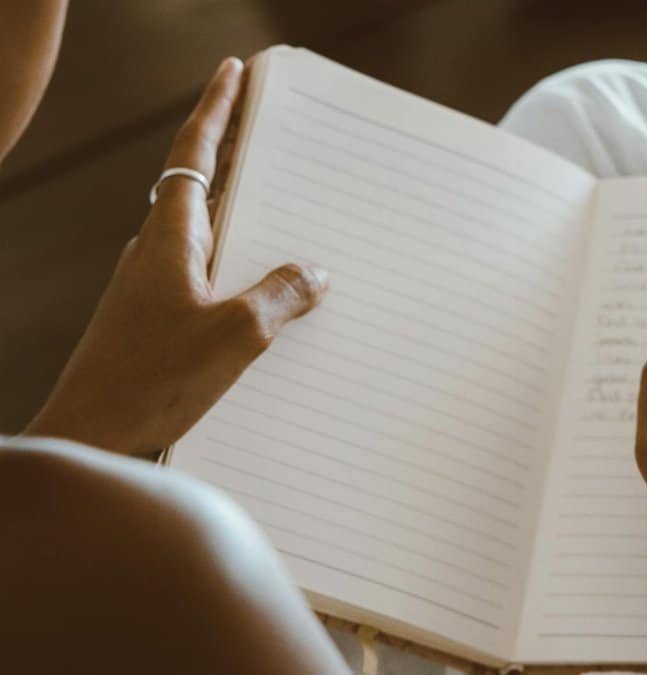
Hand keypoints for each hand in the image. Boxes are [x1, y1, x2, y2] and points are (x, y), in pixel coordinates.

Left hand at [24, 58, 328, 455]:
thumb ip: (280, 295)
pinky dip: (239, 272)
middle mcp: (157, 252)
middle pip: (203, 186)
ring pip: (208, 236)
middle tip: (273, 134)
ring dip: (244, 220)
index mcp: (171, 238)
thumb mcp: (236, 334)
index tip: (233, 71)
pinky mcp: (158, 320)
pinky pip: (208, 279)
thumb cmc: (151, 382)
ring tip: (290, 220)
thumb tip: (312, 273)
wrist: (91, 435)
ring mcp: (153, 287)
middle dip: (238, 157)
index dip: (217, 108)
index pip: (196, 153)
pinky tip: (270, 300)